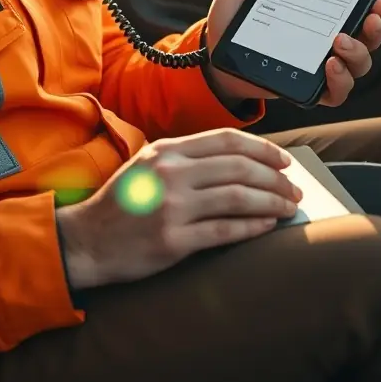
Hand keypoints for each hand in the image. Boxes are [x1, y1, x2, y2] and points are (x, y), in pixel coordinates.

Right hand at [55, 129, 300, 289]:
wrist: (87, 239)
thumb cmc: (122, 203)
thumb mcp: (148, 165)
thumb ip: (185, 158)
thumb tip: (238, 161)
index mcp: (167, 151)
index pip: (226, 140)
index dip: (262, 148)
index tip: (283, 160)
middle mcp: (171, 173)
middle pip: (239, 167)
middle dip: (275, 178)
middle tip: (293, 189)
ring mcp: (172, 206)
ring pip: (238, 197)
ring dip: (271, 202)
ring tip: (287, 208)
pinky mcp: (173, 240)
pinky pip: (224, 230)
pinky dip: (253, 227)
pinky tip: (267, 227)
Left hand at [205, 0, 380, 107]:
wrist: (214, 54)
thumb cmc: (232, 18)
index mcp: (318, 9)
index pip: (355, 5)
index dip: (373, 2)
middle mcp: (325, 37)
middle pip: (368, 35)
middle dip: (376, 27)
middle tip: (369, 18)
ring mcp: (320, 63)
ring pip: (359, 64)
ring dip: (358, 53)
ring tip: (340, 43)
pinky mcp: (309, 87)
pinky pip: (337, 93)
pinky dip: (340, 82)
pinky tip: (330, 67)